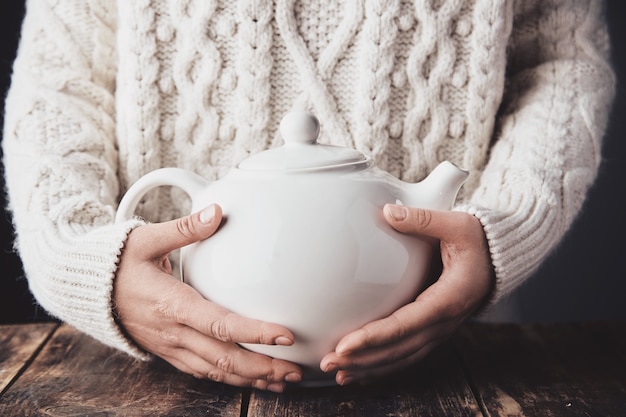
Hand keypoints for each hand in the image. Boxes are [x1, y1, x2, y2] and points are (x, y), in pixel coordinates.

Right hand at [113, 204, 301, 391]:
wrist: (88, 292)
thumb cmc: (119, 264)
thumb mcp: (146, 239)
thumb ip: (184, 228)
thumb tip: (216, 211)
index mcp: (173, 304)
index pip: (220, 324)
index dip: (254, 332)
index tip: (285, 335)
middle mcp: (174, 332)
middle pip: (224, 358)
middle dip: (262, 367)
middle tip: (295, 370)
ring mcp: (171, 347)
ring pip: (216, 372)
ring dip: (251, 379)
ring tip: (283, 381)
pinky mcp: (170, 353)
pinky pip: (203, 373)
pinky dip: (230, 381)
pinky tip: (252, 381)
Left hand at [320, 204, 493, 384]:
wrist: (498, 260)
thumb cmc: (478, 241)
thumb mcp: (458, 224)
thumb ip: (424, 219)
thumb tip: (388, 213)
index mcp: (448, 299)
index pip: (406, 324)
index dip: (374, 337)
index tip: (344, 345)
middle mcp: (444, 323)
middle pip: (399, 349)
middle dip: (363, 360)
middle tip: (327, 363)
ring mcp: (439, 331)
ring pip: (401, 359)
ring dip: (368, 368)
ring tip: (336, 373)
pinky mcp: (432, 332)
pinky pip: (406, 356)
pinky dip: (381, 368)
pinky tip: (357, 373)